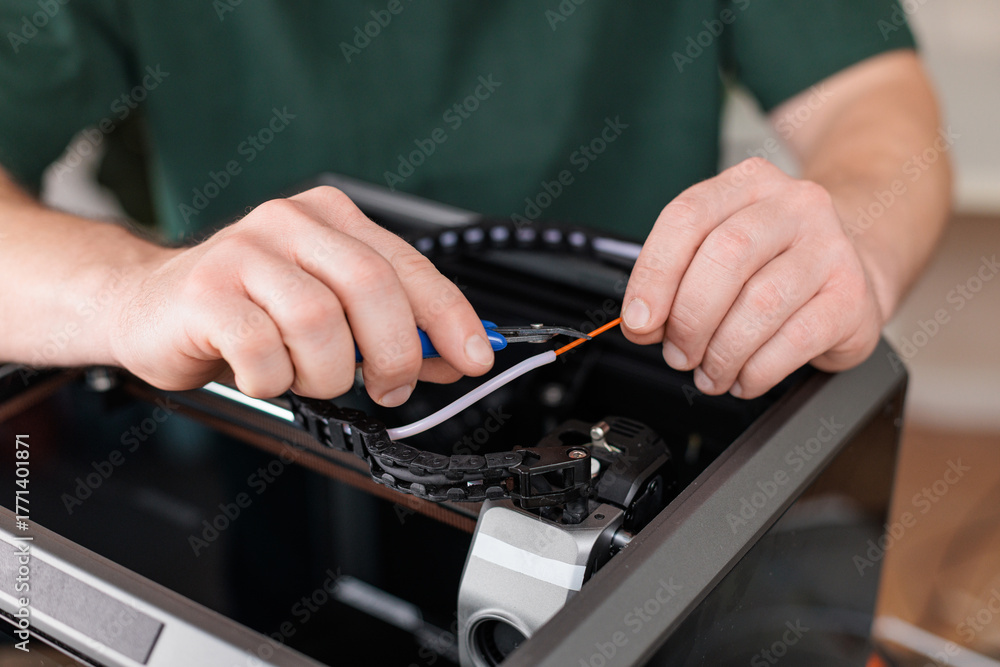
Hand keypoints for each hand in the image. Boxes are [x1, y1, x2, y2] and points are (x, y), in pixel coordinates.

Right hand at [108, 186, 493, 403]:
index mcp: (330, 218)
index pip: (409, 264)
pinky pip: (264, 350)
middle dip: (394, 353)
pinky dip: (275, 379)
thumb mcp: (330, 314)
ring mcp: (243, 251)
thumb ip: (391, 329)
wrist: (146, 306)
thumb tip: (455, 355)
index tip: (476, 357)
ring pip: (320, 324)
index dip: (450, 316)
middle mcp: (289, 222)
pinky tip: (262, 373)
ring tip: (305, 375)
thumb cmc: (247, 311)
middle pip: (371, 287)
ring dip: (325, 372)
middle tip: (388, 388)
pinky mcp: (205, 291)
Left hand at [621, 158, 883, 398]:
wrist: (855, 271)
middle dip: (689, 318)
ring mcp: (831, 248)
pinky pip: (795, 340)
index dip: (653, 274)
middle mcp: (795, 205)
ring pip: (759, 304)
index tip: (638, 320)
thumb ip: (677, 279)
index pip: (687, 218)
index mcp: (748, 182)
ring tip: (709, 372)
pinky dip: (757, 370)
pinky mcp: (852, 297)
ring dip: (721, 352)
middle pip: (724, 256)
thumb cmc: (774, 264)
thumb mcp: (722, 253)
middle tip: (678, 354)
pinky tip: (744, 378)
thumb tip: (642, 322)